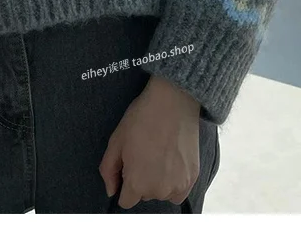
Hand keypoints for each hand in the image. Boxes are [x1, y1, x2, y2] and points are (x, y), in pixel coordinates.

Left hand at [100, 77, 200, 211]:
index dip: (125, 183)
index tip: (129, 166)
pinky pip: (178, 193)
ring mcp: (177, 186)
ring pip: (161, 193)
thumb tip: (112, 191)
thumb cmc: (142, 118)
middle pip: (144, 195)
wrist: (173, 101)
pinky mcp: (192, 178)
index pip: (126, 201)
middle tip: (145, 152)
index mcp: (137, 183)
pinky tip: (171, 163)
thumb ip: (108, 170)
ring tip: (159, 154)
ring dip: (158, 181)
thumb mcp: (116, 140)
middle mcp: (158, 190)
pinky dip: (174, 183)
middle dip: (141, 179)